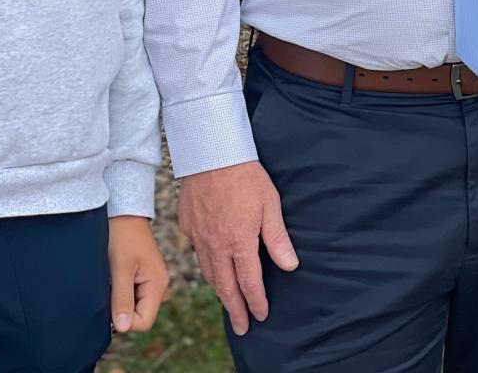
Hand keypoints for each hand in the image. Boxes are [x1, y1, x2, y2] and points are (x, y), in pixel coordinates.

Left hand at [108, 215, 169, 333]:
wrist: (122, 210)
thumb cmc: (122, 234)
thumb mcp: (120, 267)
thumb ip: (122, 298)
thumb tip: (123, 328)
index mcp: (158, 284)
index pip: (144, 322)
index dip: (125, 321)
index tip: (109, 304)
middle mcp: (158, 285)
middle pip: (140, 316)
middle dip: (121, 310)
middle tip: (109, 289)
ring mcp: (150, 280)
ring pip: (134, 306)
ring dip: (119, 300)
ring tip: (111, 280)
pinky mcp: (141, 275)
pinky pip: (131, 295)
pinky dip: (119, 292)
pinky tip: (112, 277)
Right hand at [177, 161, 298, 336]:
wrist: (211, 150)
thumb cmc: (245, 174)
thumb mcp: (270, 204)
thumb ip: (277, 238)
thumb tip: (290, 265)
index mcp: (239, 242)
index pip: (249, 283)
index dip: (256, 302)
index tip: (261, 315)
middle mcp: (216, 245)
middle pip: (225, 286)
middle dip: (235, 309)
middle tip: (242, 326)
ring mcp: (198, 236)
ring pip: (208, 272)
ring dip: (219, 290)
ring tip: (228, 301)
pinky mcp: (187, 224)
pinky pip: (196, 252)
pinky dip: (205, 265)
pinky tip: (211, 265)